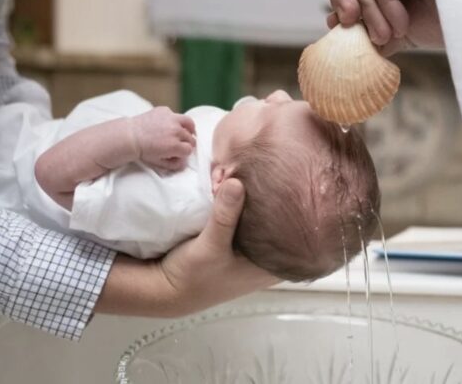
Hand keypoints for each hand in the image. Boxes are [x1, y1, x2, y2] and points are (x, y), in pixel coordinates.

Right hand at [95, 179, 278, 316]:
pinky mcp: (235, 241)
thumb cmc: (193, 277)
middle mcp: (267, 258)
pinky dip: (240, 203)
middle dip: (273, 199)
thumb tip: (237, 182)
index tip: (289, 184)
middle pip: (279, 222)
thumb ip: (225, 217)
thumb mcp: (210, 247)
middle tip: (271, 172)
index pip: (295, 233)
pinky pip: (244, 217)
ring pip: (261, 218)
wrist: (165, 288)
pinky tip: (236, 183)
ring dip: (253, 199)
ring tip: (253, 173)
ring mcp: (251, 250)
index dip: (295, 210)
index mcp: (272, 266)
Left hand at [131, 107, 195, 170]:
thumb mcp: (159, 162)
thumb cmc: (143, 150)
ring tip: (184, 132)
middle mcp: (176, 131)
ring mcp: (171, 119)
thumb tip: (184, 162)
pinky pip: (176, 115)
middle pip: (190, 138)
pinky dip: (174, 120)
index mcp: (174, 145)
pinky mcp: (165, 110)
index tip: (180, 152)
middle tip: (179, 144)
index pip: (189, 149)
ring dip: (188, 129)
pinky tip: (168, 125)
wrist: (130, 136)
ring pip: (189, 123)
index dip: (184, 152)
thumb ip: (174, 164)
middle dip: (186, 142)